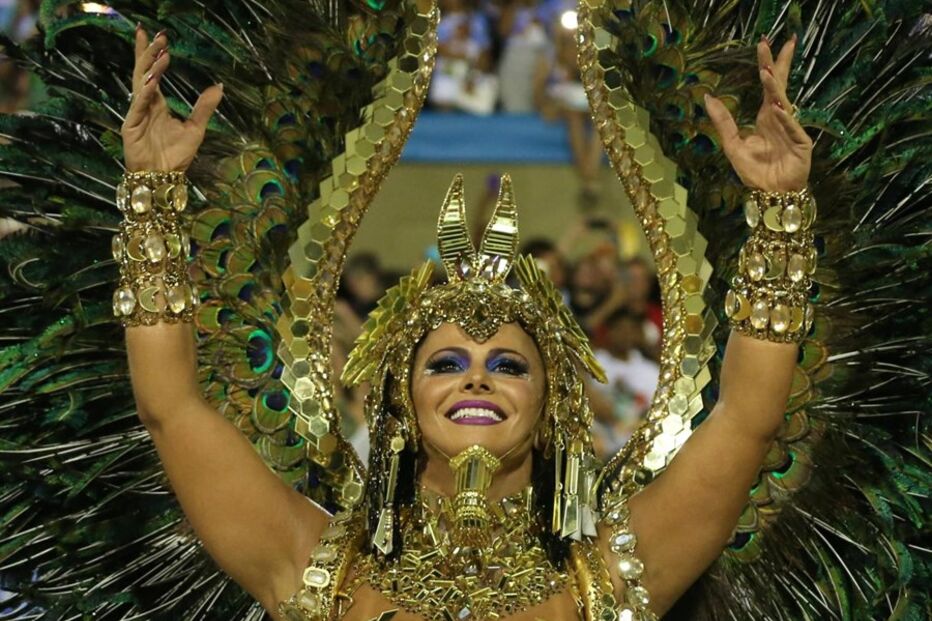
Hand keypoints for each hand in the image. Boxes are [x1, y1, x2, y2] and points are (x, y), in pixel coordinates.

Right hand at [121, 25, 223, 172]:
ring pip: (140, 84)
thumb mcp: (196, 128)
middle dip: (149, 54)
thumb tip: (218, 86)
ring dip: (150, 68)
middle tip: (157, 35)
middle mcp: (145, 105)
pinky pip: (138, 106)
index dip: (156, 56)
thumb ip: (204, 107)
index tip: (162, 38)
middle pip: (144, 72)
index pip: (153, 73)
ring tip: (160, 52)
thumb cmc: (176, 156)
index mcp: (157, 104)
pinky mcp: (131, 126)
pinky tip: (152, 81)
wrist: (164, 177)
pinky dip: (145, 93)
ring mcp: (136, 114)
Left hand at [704, 35, 812, 191]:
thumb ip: (722, 121)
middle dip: (779, 65)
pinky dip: (785, 119)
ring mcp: (792, 130)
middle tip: (779, 42)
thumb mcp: (732, 145)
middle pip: (780, 87)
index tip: (764, 44)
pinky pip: (792, 129)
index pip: (768, 86)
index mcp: (766, 117)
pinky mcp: (801, 144)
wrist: (770, 194)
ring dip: (775, 89)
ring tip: (766, 73)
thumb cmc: (755, 172)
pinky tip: (776, 108)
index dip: (767, 65)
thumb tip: (707, 97)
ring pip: (784, 105)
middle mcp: (780, 119)